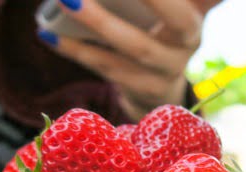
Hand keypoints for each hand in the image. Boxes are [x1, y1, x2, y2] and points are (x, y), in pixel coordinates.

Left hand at [39, 0, 218, 118]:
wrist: (154, 84)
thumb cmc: (150, 27)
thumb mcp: (161, 9)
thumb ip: (154, 2)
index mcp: (196, 9)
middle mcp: (191, 37)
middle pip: (179, 18)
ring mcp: (172, 68)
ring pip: (139, 47)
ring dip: (100, 23)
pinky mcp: (149, 89)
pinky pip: (111, 69)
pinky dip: (79, 51)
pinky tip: (50, 34)